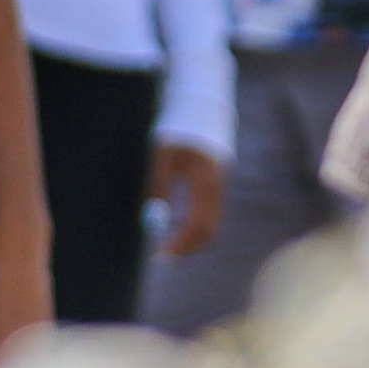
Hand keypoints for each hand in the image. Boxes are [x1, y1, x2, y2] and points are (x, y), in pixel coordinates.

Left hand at [148, 140, 230, 261]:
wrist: (197, 110)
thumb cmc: (175, 132)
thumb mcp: (161, 156)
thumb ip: (157, 185)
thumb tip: (149, 219)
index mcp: (206, 180)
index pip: (198, 223)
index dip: (180, 243)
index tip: (160, 254)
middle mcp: (217, 187)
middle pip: (208, 228)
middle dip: (187, 246)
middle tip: (162, 256)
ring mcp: (219, 186)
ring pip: (209, 222)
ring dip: (189, 237)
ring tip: (165, 245)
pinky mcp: (215, 184)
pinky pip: (207, 212)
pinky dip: (193, 225)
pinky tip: (177, 228)